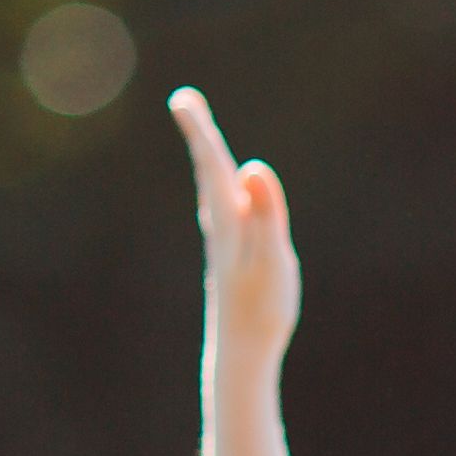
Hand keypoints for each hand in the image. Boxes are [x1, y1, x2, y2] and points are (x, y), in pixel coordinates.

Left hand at [170, 88, 296, 355]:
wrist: (239, 354)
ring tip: (201, 135)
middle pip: (208, 172)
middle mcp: (220, 228)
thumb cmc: (261, 309)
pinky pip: (222, 209)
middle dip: (200, 135)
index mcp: (228, 223)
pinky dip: (218, 188)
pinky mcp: (231, 258)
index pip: (213, 167)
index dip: (200, 132)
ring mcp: (224, 244)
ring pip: (212, 191)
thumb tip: (252, 168)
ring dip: (207, 160)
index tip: (182, 101)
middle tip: (185, 102)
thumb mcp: (273, 259)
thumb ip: (265, 213)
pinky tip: (223, 192)